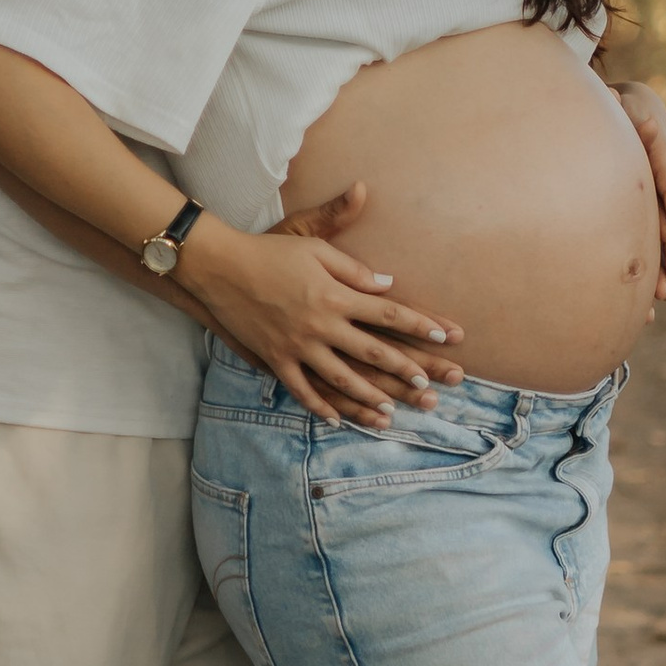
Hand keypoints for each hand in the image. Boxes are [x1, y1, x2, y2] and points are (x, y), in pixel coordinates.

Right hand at [181, 211, 461, 430]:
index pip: (387, 313)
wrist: (220, 268)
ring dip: (369, 397)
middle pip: (372, 351)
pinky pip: (301, 390)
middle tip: (429, 386)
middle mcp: (320, 324)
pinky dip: (319, 407)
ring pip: (340, 379)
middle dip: (404, 370)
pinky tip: (337, 420)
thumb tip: (388, 284)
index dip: (419, 325)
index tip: (445, 336)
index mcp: (335, 294)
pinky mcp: (275, 359)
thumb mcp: (314, 246)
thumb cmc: (270, 251)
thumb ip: (353, 268)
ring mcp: (297, 346)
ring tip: (391, 411)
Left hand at [610, 77, 665, 301]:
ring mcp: (661, 200)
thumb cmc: (628, 108)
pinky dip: (653, 263)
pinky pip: (653, 239)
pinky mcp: (650, 209)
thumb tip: (624, 107)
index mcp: (664, 163)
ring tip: (664, 297)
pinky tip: (649, 293)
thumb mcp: (627, 105)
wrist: (637, 112)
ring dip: (665, 267)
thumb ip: (625, 111)